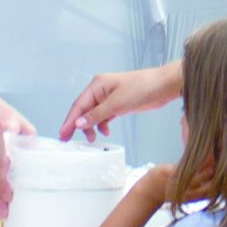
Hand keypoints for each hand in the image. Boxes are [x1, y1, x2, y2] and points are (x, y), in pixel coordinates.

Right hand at [63, 65, 178, 140]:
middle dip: (77, 125)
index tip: (62, 134)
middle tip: (69, 140)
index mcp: (97, 85)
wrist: (163, 86)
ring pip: (93, 115)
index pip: (79, 105)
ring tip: (92, 139)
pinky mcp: (118, 105)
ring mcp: (109, 98)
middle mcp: (101, 90)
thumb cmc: (141, 88)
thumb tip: (78, 123)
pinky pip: (104, 116)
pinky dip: (103, 125)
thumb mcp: (117, 103)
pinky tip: (106, 132)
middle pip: (84, 110)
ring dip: (91, 126)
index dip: (69, 120)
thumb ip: (96, 115)